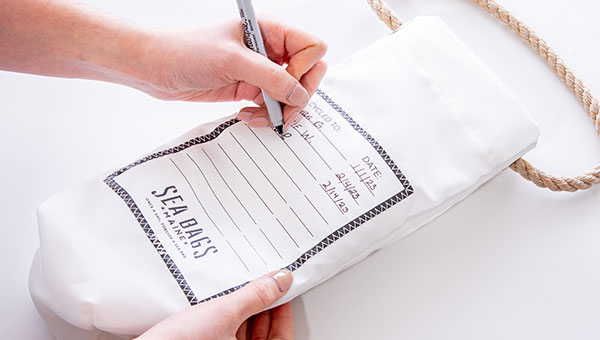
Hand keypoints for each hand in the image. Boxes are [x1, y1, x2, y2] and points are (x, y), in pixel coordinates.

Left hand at [1, 1, 326, 129]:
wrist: (155, 69)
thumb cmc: (185, 52)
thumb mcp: (232, 61)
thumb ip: (271, 78)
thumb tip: (300, 94)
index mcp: (269, 30)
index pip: (311, 47)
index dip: (304, 69)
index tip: (286, 84)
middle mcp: (269, 49)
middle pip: (307, 72)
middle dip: (297, 95)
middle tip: (283, 110)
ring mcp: (260, 70)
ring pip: (291, 93)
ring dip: (280, 109)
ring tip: (260, 116)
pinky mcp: (249, 88)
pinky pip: (272, 105)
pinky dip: (266, 115)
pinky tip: (247, 115)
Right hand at [136, 270, 293, 339]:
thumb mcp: (224, 313)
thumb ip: (255, 296)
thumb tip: (280, 281)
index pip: (281, 338)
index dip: (284, 312)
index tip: (283, 291)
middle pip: (262, 335)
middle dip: (263, 308)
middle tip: (264, 284)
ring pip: (242, 333)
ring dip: (244, 311)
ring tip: (242, 287)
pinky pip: (224, 334)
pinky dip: (227, 318)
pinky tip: (221, 301)